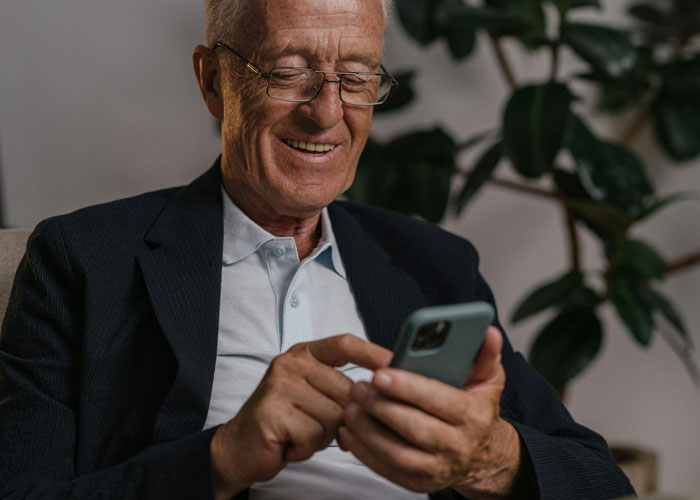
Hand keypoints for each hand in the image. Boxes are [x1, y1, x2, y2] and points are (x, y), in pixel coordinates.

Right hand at [210, 334, 392, 498]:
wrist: (240, 447)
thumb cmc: (285, 421)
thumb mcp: (316, 396)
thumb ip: (343, 388)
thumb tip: (385, 392)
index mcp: (304, 354)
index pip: (345, 344)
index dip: (373, 353)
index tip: (398, 363)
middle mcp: (291, 363)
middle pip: (347, 389)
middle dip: (344, 417)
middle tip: (321, 426)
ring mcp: (280, 385)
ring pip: (334, 415)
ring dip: (323, 435)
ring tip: (301, 433)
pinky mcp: (273, 410)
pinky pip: (315, 434)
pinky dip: (307, 446)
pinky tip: (291, 442)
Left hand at [337, 327, 528, 498]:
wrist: (482, 454)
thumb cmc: (476, 408)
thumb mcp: (488, 379)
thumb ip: (485, 355)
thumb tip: (489, 332)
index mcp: (474, 416)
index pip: (440, 400)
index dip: (409, 387)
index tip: (381, 373)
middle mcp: (459, 446)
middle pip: (415, 428)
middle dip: (382, 406)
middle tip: (358, 387)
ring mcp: (438, 468)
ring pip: (398, 453)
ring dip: (369, 430)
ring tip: (350, 407)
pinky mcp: (419, 482)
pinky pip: (388, 470)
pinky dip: (365, 452)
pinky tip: (350, 432)